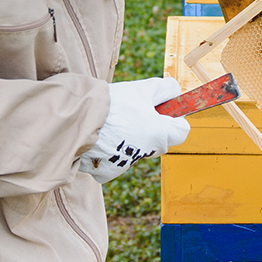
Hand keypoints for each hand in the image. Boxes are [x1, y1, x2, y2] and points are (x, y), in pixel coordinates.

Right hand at [75, 77, 191, 183]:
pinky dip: (111, 150)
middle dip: (151, 128)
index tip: (161, 108)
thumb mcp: (143, 89)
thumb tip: (175, 91)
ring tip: (113, 122)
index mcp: (160, 134)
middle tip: (134, 112)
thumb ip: (165, 89)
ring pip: (137, 150)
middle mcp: (148, 153)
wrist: (80, 119)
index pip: (182, 130)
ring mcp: (128, 164)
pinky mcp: (109, 172)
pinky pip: (116, 161)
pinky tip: (101, 137)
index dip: (174, 117)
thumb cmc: (114, 104)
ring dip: (130, 138)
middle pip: (158, 141)